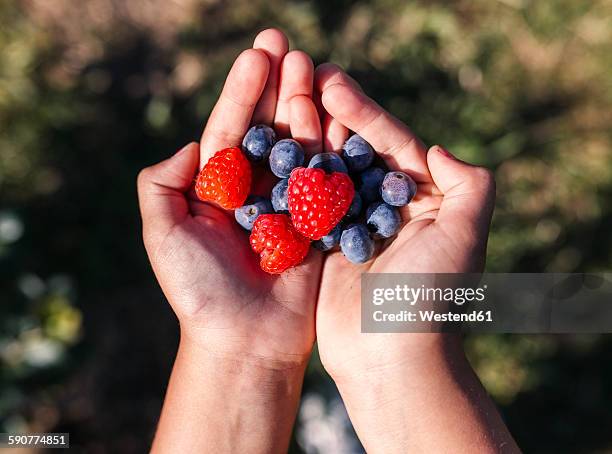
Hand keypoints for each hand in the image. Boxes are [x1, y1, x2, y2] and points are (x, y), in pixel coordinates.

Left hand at [138, 29, 324, 452]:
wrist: (244, 340)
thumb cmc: (199, 291)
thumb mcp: (163, 234)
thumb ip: (162, 184)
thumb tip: (194, 144)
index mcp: (216, 191)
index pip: (230, 130)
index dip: (243, 92)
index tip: (259, 55)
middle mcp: (252, 193)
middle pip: (268, 131)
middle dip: (278, 88)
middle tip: (289, 45)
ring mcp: (287, 208)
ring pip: (299, 148)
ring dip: (307, 108)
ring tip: (314, 68)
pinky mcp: (317, 226)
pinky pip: (327, 180)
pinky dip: (334, 148)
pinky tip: (341, 115)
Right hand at [306, 64, 516, 451]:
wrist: (392, 358)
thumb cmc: (430, 296)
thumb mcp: (465, 235)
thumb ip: (470, 185)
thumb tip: (438, 149)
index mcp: (423, 199)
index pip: (392, 142)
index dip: (364, 111)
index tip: (332, 83)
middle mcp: (389, 208)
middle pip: (357, 150)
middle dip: (332, 114)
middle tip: (304, 77)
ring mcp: (355, 227)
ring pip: (329, 171)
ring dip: (309, 137)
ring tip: (284, 101)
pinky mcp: (326, 247)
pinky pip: (308, 204)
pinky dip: (292, 178)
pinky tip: (272, 150)